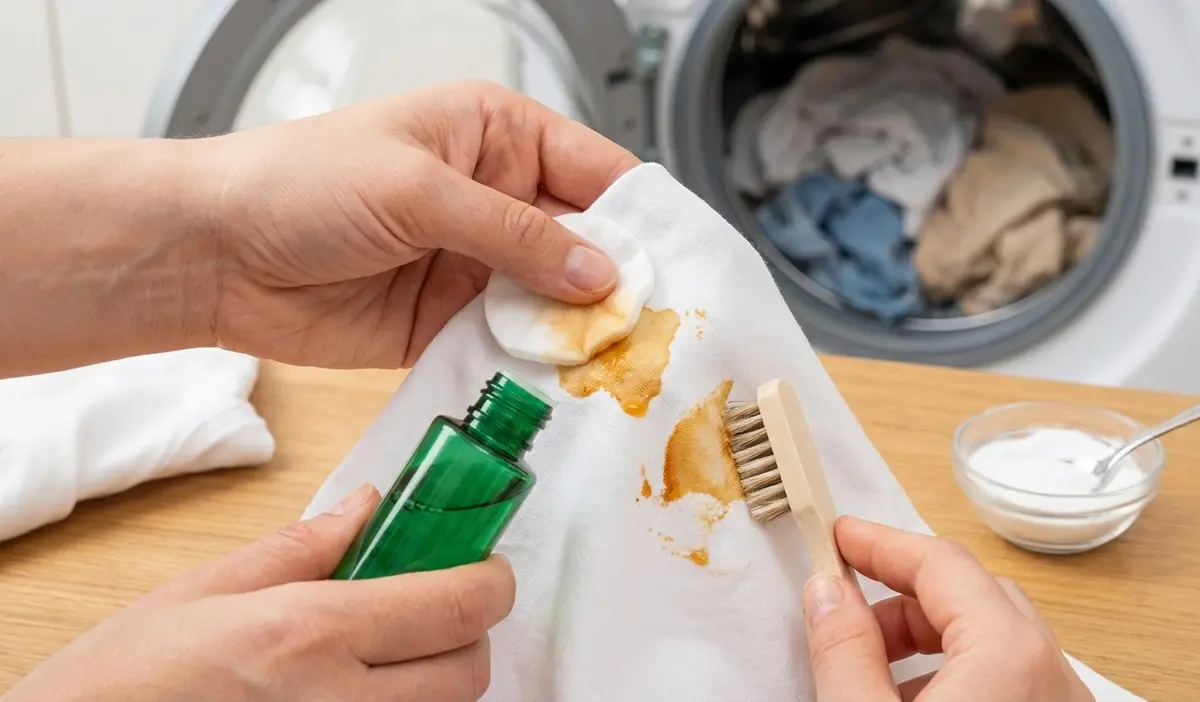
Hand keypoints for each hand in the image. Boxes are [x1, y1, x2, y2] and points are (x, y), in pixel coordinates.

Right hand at [3, 484, 513, 701]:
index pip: (459, 606)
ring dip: (439, 675)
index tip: (483, 564)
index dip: (491, 580)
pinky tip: (360, 684)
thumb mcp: (208, 589)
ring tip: (389, 647)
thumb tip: (369, 507)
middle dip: (468, 630)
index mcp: (310, 634)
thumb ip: (305, 546)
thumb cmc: (125, 678)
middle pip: (471, 671)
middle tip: (432, 602)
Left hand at [195, 80, 639, 367]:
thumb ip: (516, 233)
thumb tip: (599, 274)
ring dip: (580, 334)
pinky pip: (510, 345)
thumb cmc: (296, 183)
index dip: (642, 217)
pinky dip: (534, 366)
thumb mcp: (419, 190)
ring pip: (554, 302)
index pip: (597, 170)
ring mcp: (474, 264)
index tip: (683, 266)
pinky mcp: (449, 322)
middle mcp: (495, 198)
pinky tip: (561, 386)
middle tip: (658, 330)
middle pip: (586, 244)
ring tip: (619, 366)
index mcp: (495, 135)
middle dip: (619, 285)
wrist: (212, 256)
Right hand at [803, 517, 1093, 700]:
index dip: (880, 545)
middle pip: (974, 600)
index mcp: (1011, 657)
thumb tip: (828, 594)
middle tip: (845, 608)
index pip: (942, 564)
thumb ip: (843, 651)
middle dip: (902, 597)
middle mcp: (1054, 679)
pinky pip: (1013, 686)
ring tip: (868, 670)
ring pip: (995, 646)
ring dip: (929, 643)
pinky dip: (962, 679)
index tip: (837, 539)